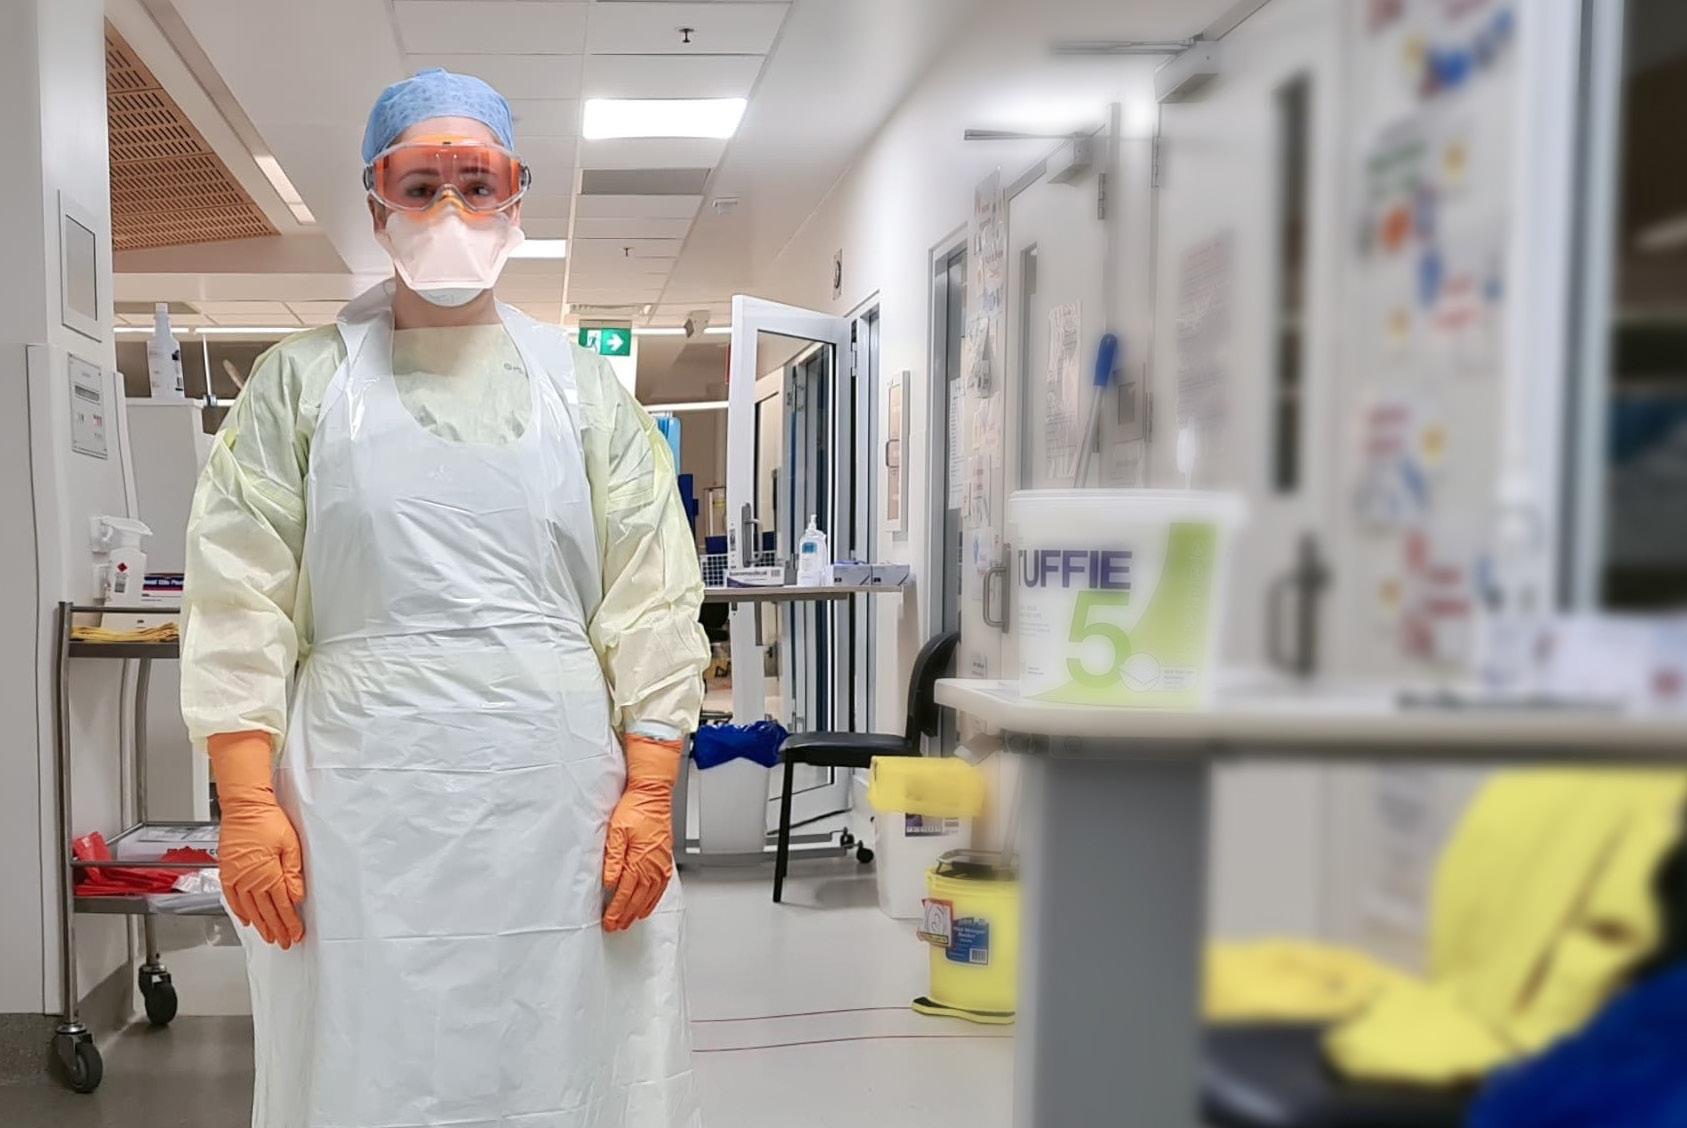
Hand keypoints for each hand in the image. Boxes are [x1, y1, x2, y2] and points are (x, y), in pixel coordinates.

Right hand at [210, 732, 305, 948]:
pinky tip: (247, 919)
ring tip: (269, 936)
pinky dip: (240, 911)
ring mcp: (236, 878)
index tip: (295, 934)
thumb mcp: (291, 845)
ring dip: (261, 925)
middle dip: (277, 929)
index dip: (289, 923)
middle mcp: (250, 880)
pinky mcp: (227, 872)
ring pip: (250, 909)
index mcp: (268, 874)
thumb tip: (297, 897)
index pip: (282, 906)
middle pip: (266, 912)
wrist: (244, 807)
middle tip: (284, 942)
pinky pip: (232, 898)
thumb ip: (294, 874)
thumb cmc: (268, 820)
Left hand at [603, 734, 681, 932]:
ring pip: (650, 896)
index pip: (625, 893)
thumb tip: (610, 882)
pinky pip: (661, 887)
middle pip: (638, 899)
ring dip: (638, 910)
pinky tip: (648, 905)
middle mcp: (653, 866)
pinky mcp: (665, 859)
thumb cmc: (635, 808)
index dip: (616, 910)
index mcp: (639, 860)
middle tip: (616, 926)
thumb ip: (613, 860)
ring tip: (629, 921)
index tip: (608, 921)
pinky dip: (654, 899)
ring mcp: (661, 864)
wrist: (654, 794)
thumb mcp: (616, 832)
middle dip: (625, 915)